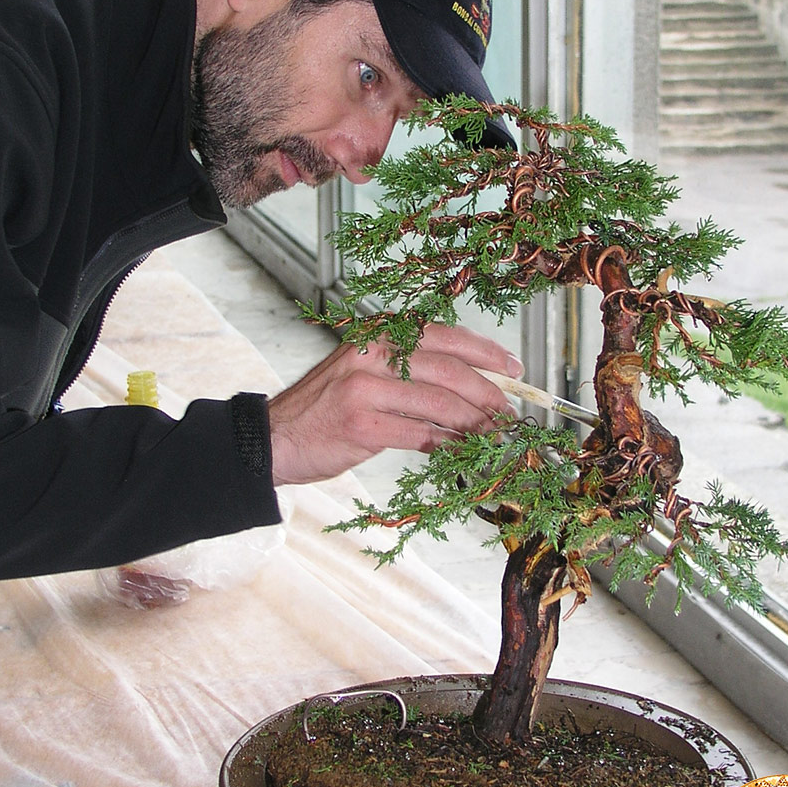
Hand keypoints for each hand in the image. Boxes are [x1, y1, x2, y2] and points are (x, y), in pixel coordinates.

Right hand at [267, 322, 523, 484]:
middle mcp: (372, 354)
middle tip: (509, 413)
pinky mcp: (361, 425)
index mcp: (377, 336)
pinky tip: (460, 450)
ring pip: (440, 404)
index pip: (443, 336)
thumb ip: (406, 369)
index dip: (485, 352)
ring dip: (475, 423)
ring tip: (493, 435)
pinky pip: (420, 435)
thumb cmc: (324, 408)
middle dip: (488, 394)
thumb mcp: (361, 371)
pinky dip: (447, 444)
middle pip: (449, 371)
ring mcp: (365, 389)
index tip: (514, 369)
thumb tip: (468, 383)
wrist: (274, 436)